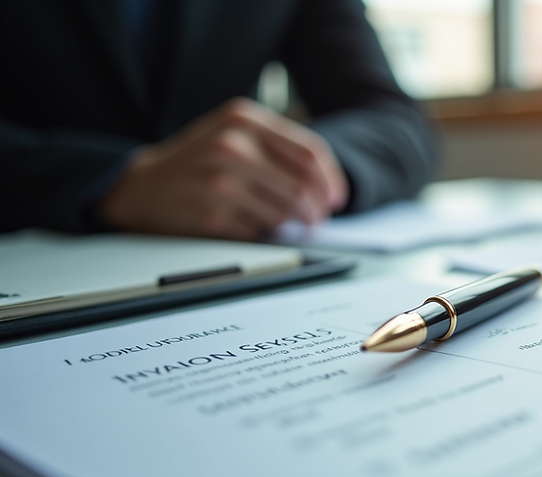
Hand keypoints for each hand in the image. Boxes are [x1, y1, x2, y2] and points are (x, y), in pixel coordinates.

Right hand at [100, 98, 348, 239]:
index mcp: (244, 118)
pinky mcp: (212, 213)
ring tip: (283, 222)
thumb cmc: (199, 161)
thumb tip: (327, 188)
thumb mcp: (234, 134)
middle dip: (316, 209)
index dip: (331, 180)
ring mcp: (220, 179)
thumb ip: (278, 149)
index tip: (337, 199)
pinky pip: (258, 230)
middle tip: (316, 220)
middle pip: (302, 186)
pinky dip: (262, 231)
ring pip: (284, 212)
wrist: (142, 186)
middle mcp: (232, 144)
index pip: (309, 152)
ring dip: (291, 223)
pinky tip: (247, 222)